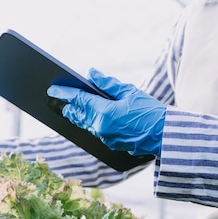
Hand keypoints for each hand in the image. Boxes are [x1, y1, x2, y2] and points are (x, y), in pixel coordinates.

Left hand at [47, 68, 165, 156]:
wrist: (164, 136)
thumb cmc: (151, 112)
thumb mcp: (130, 92)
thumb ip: (108, 84)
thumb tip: (92, 74)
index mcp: (104, 112)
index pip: (78, 100)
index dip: (64, 93)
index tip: (53, 89)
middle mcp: (100, 127)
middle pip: (77, 114)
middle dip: (67, 105)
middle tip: (57, 97)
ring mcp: (105, 137)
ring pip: (85, 124)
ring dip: (77, 115)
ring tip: (70, 107)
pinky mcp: (110, 144)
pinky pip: (95, 131)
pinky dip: (90, 123)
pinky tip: (89, 117)